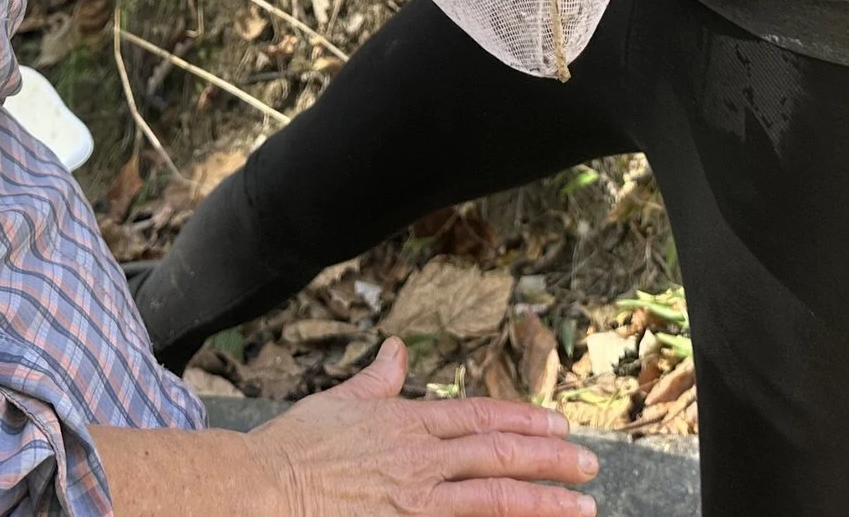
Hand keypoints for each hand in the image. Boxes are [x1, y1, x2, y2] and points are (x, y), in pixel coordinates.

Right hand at [249, 339, 596, 515]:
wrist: (260, 489)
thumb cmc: (296, 447)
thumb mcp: (341, 399)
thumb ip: (379, 378)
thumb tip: (398, 348)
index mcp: (407, 421)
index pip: (480, 416)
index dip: (524, 420)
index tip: (559, 425)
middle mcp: (419, 458)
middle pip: (499, 454)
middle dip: (550, 460)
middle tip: (589, 465)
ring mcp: (413, 499)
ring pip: (493, 497)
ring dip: (541, 501)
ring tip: (580, 507)